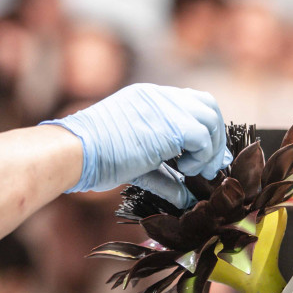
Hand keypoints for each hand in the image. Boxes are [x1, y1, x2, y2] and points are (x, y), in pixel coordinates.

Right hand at [41, 84, 231, 205]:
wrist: (77, 150)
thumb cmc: (96, 157)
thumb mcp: (136, 162)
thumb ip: (164, 174)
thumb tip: (185, 197)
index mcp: (148, 97)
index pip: (189, 102)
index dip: (203, 128)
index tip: (207, 156)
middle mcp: (159, 95)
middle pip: (206, 104)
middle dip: (215, 136)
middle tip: (211, 165)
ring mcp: (165, 106)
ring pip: (210, 118)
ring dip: (210, 148)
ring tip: (196, 171)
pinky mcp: (171, 123)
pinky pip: (203, 137)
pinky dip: (202, 156)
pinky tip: (186, 170)